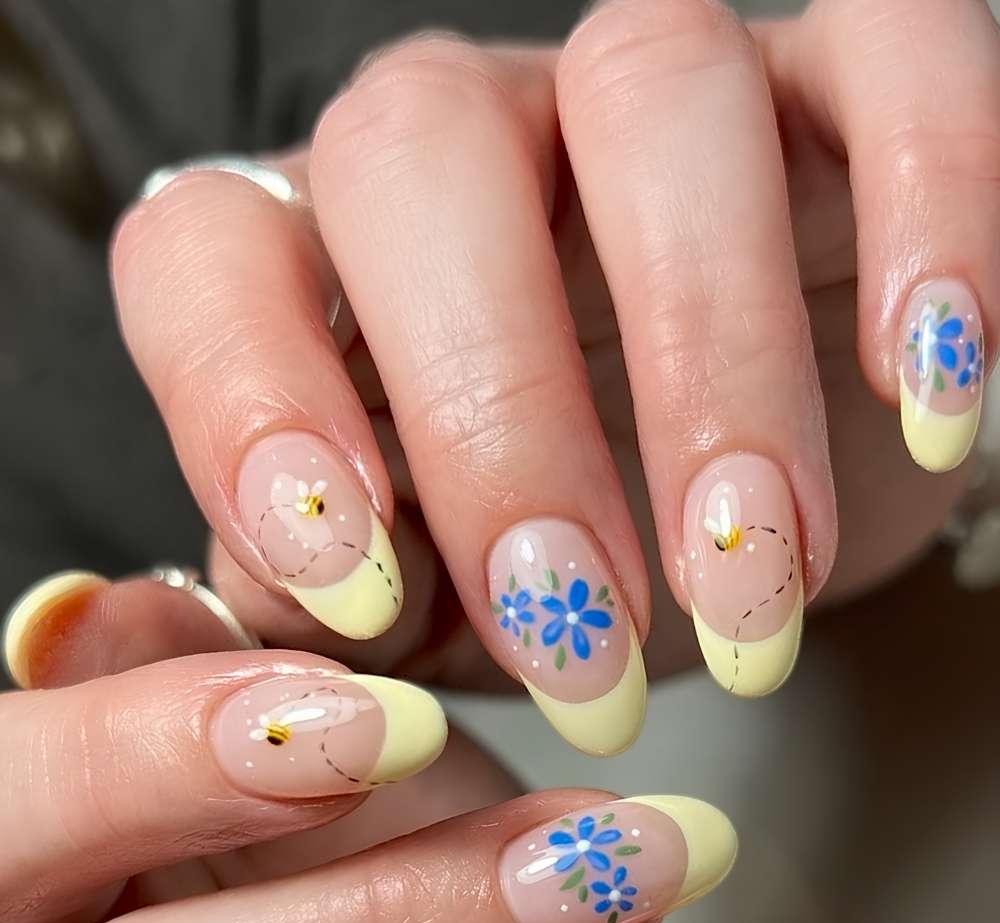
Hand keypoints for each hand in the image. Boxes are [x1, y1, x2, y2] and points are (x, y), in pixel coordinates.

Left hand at [89, 0, 998, 757]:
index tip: (359, 585)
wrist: (751, 530)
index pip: (211, 255)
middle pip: (425, 164)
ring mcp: (648, 94)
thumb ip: (308, 613)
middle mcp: (468, 146)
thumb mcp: (421, 617)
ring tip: (755, 582)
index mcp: (323, 263)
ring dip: (715, 365)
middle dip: (507, 424)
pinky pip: (896, 53)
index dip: (251, 404)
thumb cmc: (560, 576)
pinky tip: (932, 394)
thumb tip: (182, 636)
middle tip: (588, 647)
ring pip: (657, 97)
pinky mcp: (841, 86)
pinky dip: (935, 210)